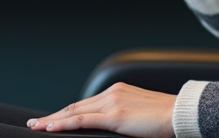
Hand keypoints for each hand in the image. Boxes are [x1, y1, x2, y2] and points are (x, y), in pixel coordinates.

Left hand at [27, 84, 175, 137]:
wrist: (181, 114)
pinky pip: (81, 121)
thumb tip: (116, 127)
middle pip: (76, 107)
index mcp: (118, 91)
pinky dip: (62, 124)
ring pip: (74, 112)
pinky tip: (50, 128)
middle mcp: (112, 93)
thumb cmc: (166, 119)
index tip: (54, 118)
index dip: (67, 112)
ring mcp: (111, 103)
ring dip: (53, 120)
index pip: (86, 104)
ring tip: (38, 127)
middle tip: (37, 123)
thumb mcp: (140, 115)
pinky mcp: (114, 115)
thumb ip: (124, 117)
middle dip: (54, 115)